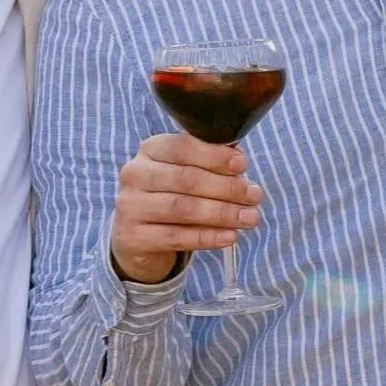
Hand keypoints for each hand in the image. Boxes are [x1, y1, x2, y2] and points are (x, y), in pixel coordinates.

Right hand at [111, 133, 263, 284]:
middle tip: (254, 196)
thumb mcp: (185, 172)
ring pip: (183, 208)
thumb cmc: (172, 195)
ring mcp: (131, 206)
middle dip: (226, 187)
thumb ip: (210, 163)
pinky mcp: (133, 237)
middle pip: (187, 179)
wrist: (137, 236)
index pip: (183, 147)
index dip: (215, 156)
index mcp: (150, 150)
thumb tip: (239, 163)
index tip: (243, 165)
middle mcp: (135, 174)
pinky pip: (176, 237)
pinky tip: (230, 236)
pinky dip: (207, 237)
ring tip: (249, 217)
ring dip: (222, 213)